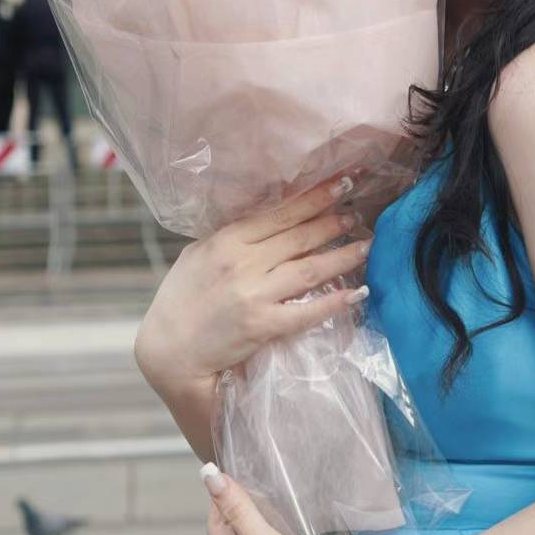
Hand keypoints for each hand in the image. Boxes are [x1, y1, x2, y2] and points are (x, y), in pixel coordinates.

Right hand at [134, 174, 370, 405]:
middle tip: (357, 212)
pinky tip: (356, 293)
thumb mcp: (197, 254)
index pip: (279, 212)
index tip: (341, 183)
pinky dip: (334, 301)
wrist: (169, 350)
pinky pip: (307, 310)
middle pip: (300, 236)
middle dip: (333, 221)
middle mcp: (242, 262)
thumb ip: (229, 236)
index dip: (314, 197)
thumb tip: (264, 219)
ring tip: (365, 245)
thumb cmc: (180, 299)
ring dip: (342, 256)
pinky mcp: (263, 325)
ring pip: (310, 268)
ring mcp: (254, 294)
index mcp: (226, 239)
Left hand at [202, 464, 371, 534]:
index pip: (217, 526)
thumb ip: (240, 510)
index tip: (232, 473)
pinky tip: (306, 524)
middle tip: (258, 478)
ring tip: (281, 495)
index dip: (219, 499)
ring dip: (270, 520)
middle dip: (244, 506)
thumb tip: (209, 475)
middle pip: (239, 534)